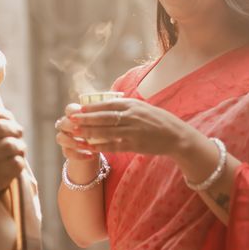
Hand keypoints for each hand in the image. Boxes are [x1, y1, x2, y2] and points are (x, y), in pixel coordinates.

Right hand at [54, 103, 98, 161]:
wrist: (96, 146)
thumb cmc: (101, 129)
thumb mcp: (103, 124)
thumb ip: (102, 120)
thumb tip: (110, 117)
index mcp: (74, 114)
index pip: (69, 109)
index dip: (74, 112)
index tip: (83, 114)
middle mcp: (66, 124)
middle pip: (62, 123)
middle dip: (72, 127)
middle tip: (82, 131)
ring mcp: (64, 137)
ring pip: (60, 138)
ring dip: (74, 142)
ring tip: (88, 146)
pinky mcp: (66, 149)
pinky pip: (67, 152)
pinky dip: (79, 155)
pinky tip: (91, 156)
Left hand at [70, 97, 192, 156]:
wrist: (176, 135)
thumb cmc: (157, 120)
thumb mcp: (142, 108)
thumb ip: (125, 106)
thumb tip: (106, 103)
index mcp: (132, 105)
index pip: (107, 104)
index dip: (92, 107)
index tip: (79, 108)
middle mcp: (131, 116)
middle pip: (104, 117)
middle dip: (86, 118)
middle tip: (72, 119)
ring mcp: (133, 131)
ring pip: (106, 131)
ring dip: (89, 132)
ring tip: (77, 133)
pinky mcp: (135, 144)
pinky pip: (114, 145)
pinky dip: (101, 146)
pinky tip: (91, 147)